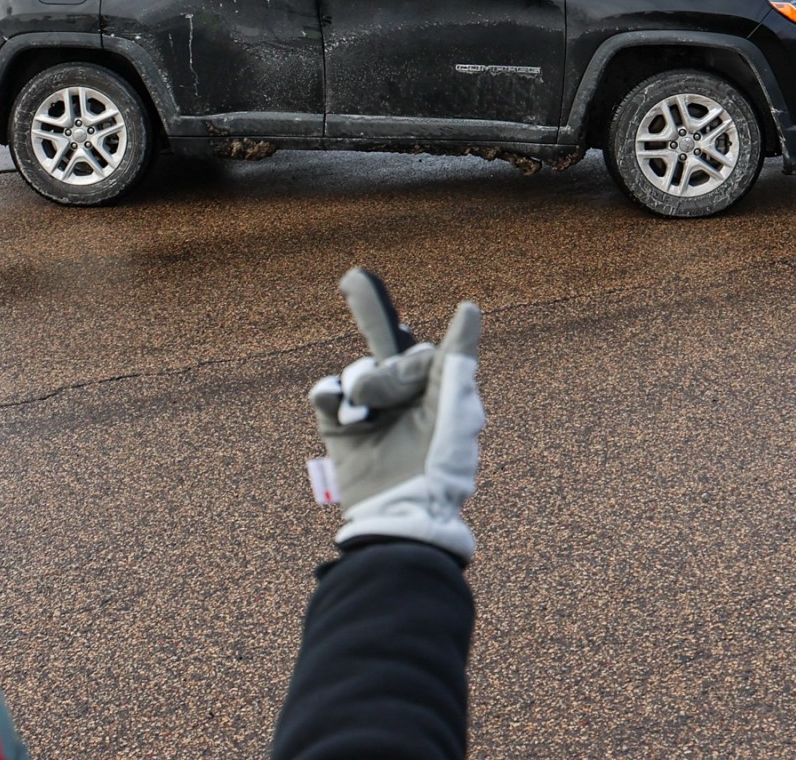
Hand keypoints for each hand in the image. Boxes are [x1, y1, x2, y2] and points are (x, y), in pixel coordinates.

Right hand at [309, 269, 484, 559]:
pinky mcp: (340, 429)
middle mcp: (401, 395)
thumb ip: (456, 356)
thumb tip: (468, 307)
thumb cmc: (441, 462)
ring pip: (357, 370)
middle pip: (380, 344)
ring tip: (368, 411)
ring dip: (365, 385)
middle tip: (353, 280)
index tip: (360, 280)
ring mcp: (369, 411)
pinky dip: (332, 396)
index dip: (396, 322)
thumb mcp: (455, 404)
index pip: (414, 345)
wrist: (403, 513)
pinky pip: (327, 392)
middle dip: (370, 314)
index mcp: (431, 388)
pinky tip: (344, 410)